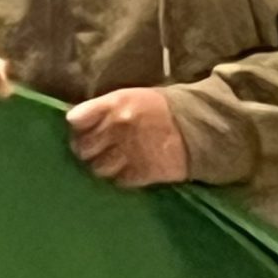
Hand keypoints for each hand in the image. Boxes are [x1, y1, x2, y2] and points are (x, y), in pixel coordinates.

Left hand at [67, 86, 189, 188]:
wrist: (201, 126)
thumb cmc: (162, 108)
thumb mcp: (132, 97)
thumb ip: (104, 109)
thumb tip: (78, 120)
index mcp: (115, 104)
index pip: (76, 120)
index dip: (77, 127)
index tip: (82, 130)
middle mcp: (117, 128)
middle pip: (82, 148)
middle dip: (86, 149)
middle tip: (96, 149)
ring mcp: (128, 152)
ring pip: (97, 168)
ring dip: (102, 166)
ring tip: (113, 161)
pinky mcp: (141, 172)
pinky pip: (119, 180)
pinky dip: (121, 177)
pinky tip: (129, 169)